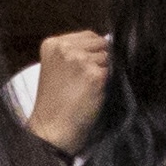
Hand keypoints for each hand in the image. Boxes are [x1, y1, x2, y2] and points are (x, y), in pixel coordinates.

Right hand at [25, 31, 110, 152]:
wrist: (51, 129)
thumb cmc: (55, 104)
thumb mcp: (56, 68)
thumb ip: (74, 53)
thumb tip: (108, 43)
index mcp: (53, 44)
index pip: (89, 35)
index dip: (93, 52)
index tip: (84, 70)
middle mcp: (65, 48)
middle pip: (101, 43)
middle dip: (100, 60)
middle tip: (86, 82)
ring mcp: (80, 60)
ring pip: (109, 58)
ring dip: (105, 72)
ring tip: (88, 89)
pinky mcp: (94, 75)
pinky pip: (114, 72)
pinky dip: (109, 84)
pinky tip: (95, 95)